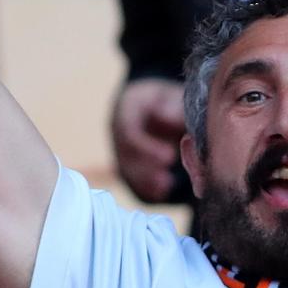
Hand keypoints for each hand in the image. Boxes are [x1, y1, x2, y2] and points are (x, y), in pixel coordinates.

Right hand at [111, 76, 187, 201]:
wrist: (151, 102)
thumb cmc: (164, 97)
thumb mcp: (168, 94)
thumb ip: (170, 106)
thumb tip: (168, 119)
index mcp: (126, 109)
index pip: (129, 132)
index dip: (148, 148)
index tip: (170, 156)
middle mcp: (117, 130)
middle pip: (126, 154)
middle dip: (146, 168)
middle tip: (168, 179)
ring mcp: (120, 147)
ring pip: (126, 167)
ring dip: (145, 180)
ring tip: (166, 186)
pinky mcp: (127, 161)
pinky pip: (131, 176)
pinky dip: (145, 186)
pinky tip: (161, 192)